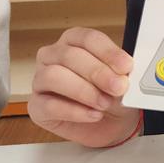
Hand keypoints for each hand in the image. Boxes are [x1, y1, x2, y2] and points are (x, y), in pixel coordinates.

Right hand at [29, 27, 139, 147]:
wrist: (112, 123)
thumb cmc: (113, 94)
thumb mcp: (123, 80)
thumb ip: (121, 72)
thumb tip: (124, 71)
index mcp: (74, 41)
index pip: (87, 38)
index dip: (107, 52)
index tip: (126, 66)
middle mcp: (53, 57)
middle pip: (69, 55)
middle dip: (97, 72)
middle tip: (118, 87)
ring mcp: (41, 81)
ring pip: (53, 76)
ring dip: (83, 90)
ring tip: (104, 103)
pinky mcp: (37, 107)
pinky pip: (48, 105)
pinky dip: (75, 111)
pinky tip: (94, 114)